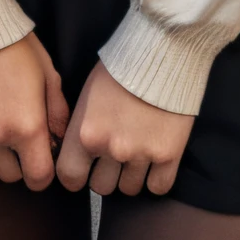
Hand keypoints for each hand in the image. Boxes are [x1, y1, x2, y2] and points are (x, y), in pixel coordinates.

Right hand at [0, 32, 68, 189]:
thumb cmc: (15, 46)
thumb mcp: (48, 74)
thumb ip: (57, 113)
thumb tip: (59, 140)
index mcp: (26, 127)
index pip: (38, 178)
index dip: (43, 173)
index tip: (41, 160)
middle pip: (10, 176)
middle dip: (18, 162)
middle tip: (18, 137)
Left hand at [57, 62, 194, 196]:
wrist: (162, 49)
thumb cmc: (120, 66)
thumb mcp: (88, 92)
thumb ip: (80, 126)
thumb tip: (73, 152)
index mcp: (86, 132)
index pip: (70, 177)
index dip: (75, 175)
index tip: (83, 169)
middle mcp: (112, 148)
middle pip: (102, 187)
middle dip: (106, 173)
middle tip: (114, 154)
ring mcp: (141, 154)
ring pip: (130, 189)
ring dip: (131, 174)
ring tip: (137, 149)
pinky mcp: (169, 154)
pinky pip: (158, 187)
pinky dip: (156, 178)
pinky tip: (155, 157)